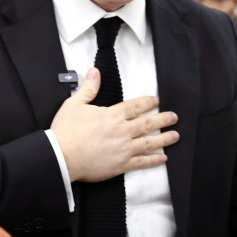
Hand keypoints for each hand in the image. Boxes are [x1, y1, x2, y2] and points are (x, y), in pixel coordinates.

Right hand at [50, 67, 178, 182]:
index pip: (135, 106)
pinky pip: (142, 162)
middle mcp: (122, 131)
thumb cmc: (66, 131)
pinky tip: (163, 158)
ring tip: (175, 136)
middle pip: (147, 124)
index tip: (157, 100)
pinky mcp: (121, 165)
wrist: (61, 156)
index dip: (148, 102)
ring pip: (149, 143)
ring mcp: (123, 149)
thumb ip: (88, 88)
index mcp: (112, 115)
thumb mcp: (74, 104)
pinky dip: (154, 160)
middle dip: (163, 120)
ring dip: (164, 139)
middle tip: (174, 117)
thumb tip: (95, 71)